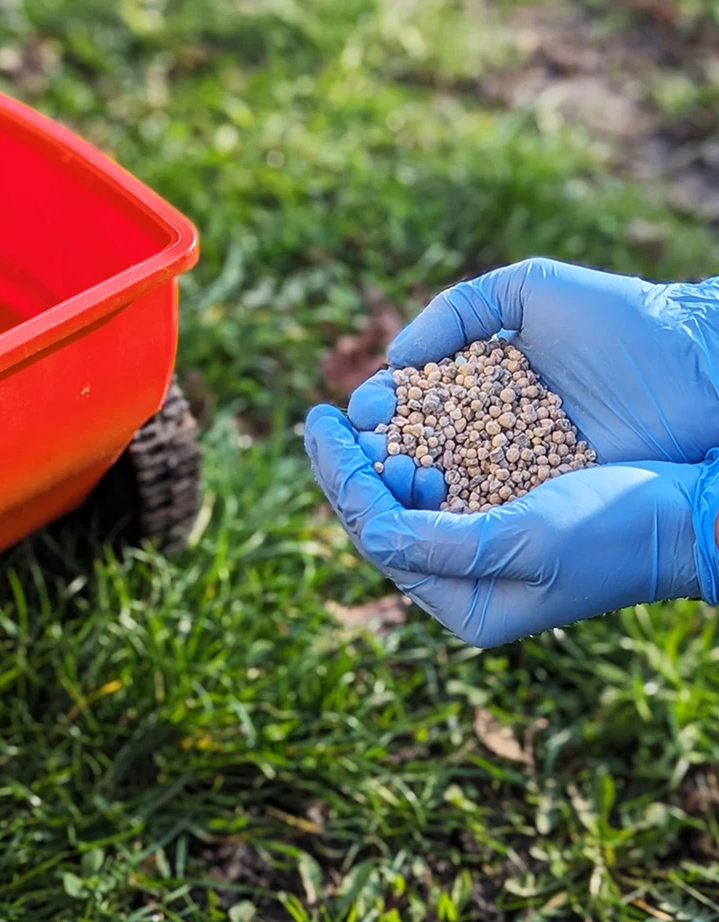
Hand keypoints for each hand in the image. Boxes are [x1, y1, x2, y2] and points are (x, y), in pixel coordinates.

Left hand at [305, 405, 718, 646]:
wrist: (692, 513)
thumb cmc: (621, 531)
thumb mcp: (530, 542)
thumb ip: (442, 545)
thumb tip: (366, 529)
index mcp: (466, 606)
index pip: (379, 539)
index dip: (343, 481)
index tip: (318, 423)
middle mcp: (464, 583)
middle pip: (383, 521)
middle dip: (348, 469)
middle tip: (318, 418)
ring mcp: (479, 550)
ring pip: (404, 502)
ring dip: (375, 458)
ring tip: (350, 418)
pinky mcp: (498, 516)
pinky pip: (437, 484)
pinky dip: (413, 450)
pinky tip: (397, 421)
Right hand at [348, 258, 718, 506]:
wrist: (699, 368)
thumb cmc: (622, 321)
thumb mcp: (532, 289)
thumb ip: (458, 308)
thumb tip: (397, 357)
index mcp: (479, 377)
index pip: (411, 398)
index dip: (379, 407)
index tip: (361, 414)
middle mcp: (487, 425)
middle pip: (413, 444)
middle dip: (377, 450)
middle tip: (360, 454)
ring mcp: (510, 464)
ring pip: (439, 481)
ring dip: (403, 482)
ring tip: (388, 475)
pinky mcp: (538, 497)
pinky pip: (482, 507)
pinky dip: (448, 509)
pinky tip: (425, 504)